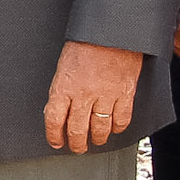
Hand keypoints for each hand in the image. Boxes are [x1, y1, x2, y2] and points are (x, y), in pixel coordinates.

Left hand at [42, 39, 146, 153]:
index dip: (54, 135)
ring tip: (96, 141)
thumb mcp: (64, 65)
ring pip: (100, 128)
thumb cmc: (85, 43)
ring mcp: (105, 96)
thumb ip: (63, 88)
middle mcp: (83, 95)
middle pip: (78, 130)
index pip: (54, 120)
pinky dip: (118, 128)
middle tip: (77, 148)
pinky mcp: (125, 93)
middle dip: (77, 144)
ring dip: (97, 139)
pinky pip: (122, 119)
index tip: (56, 142)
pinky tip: (115, 129)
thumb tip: (60, 109)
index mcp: (64, 86)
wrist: (111, 31)